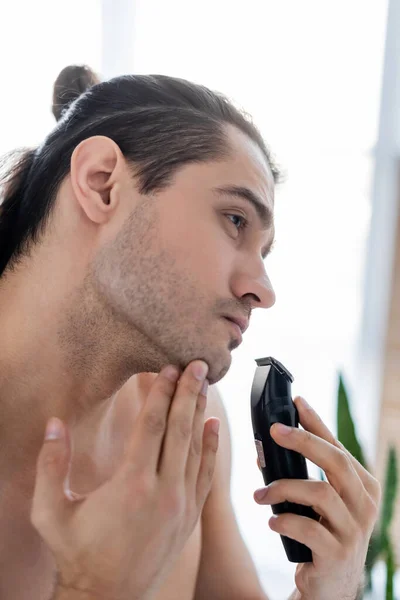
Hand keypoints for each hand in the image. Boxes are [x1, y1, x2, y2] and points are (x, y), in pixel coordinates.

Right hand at [31, 361, 219, 599]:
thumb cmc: (77, 554)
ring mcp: (181, 504)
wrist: (107, 599)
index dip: (160, 393)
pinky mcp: (190, 516)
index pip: (151, 426)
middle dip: (188, 393)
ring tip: (203, 385)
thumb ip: (50, 466)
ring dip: (200, 413)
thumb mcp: (50, 512)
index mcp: (131, 485)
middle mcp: (163, 491)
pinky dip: (211, 447)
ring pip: (195, 448)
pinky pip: (205, 473)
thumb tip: (54, 424)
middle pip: (179, 429)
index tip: (167, 368)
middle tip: (198, 364)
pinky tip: (214, 426)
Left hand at [254, 396, 380, 599]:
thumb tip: (273, 439)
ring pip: (319, 492)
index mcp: (363, 486)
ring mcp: (354, 531)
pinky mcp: (336, 555)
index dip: (317, 422)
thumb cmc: (322, 533)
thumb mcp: (321, 501)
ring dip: (282, 487)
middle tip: (274, 431)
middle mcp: (364, 505)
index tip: (297, 401)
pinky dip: (284, 520)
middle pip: (335, 461)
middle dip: (303, 441)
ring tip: (260, 494)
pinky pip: (307, 527)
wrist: (329, 588)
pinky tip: (271, 521)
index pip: (339, 446)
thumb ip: (307, 471)